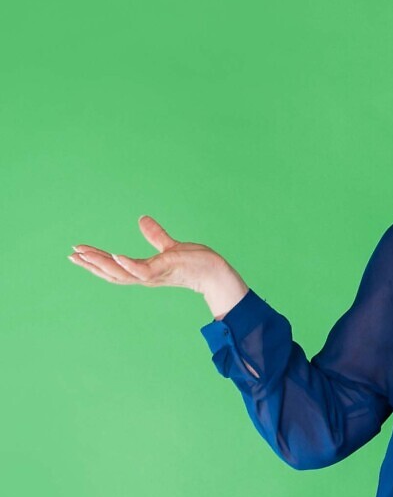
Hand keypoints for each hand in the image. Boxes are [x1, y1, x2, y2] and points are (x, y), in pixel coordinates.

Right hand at [69, 215, 232, 293]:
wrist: (216, 272)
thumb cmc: (196, 262)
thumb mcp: (170, 246)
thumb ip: (155, 235)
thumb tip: (142, 219)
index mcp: (145, 271)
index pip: (114, 268)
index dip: (95, 261)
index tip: (77, 252)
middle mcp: (146, 276)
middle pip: (112, 273)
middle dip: (91, 265)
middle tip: (71, 254)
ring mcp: (155, 275)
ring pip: (122, 274)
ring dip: (102, 265)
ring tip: (84, 254)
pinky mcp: (165, 270)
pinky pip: (142, 270)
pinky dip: (128, 265)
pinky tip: (115, 256)